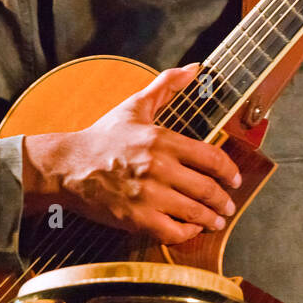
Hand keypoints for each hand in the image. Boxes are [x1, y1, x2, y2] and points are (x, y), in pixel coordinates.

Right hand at [22, 63, 241, 243]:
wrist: (67, 166)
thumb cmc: (103, 137)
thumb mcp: (135, 106)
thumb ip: (166, 86)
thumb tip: (194, 69)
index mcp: (162, 140)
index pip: (210, 158)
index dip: (229, 171)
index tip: (235, 180)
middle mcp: (158, 168)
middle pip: (206, 189)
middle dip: (223, 201)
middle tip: (229, 206)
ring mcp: (148, 195)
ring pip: (193, 212)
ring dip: (211, 219)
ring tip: (216, 221)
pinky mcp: (136, 219)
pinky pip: (172, 232)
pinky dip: (187, 233)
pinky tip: (190, 229)